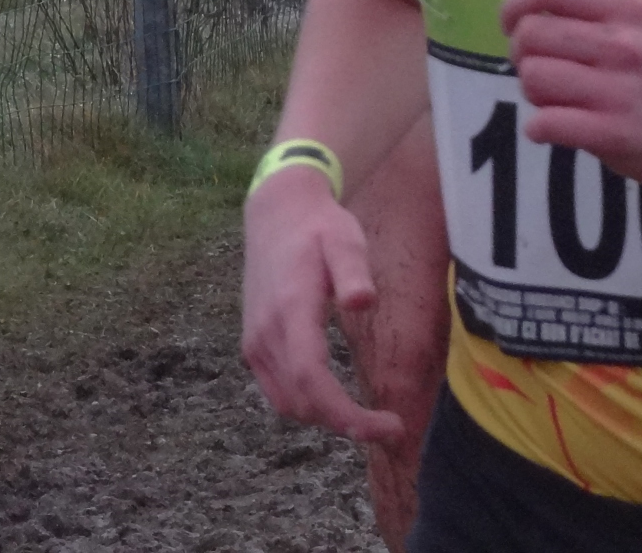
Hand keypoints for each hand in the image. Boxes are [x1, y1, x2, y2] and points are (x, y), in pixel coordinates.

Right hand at [241, 167, 405, 442]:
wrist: (277, 214)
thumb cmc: (319, 227)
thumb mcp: (345, 239)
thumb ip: (354, 271)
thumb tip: (364, 302)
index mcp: (290, 312)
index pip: (312, 380)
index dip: (345, 414)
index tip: (386, 426)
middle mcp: (265, 335)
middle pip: (299, 402)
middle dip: (342, 423)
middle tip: (388, 427)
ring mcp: (254, 342)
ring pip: (285, 402)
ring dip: (323, 417)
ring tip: (367, 419)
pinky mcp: (254, 344)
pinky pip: (277, 390)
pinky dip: (306, 403)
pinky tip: (336, 400)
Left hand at [501, 0, 641, 184]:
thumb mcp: (636, 15)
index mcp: (626, 8)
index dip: (515, 3)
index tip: (514, 22)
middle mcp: (624, 43)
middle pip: (530, 34)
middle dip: (522, 52)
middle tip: (543, 64)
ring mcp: (618, 90)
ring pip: (533, 77)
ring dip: (533, 91)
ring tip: (557, 95)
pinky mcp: (611, 133)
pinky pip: (545, 123)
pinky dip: (540, 128)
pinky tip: (559, 125)